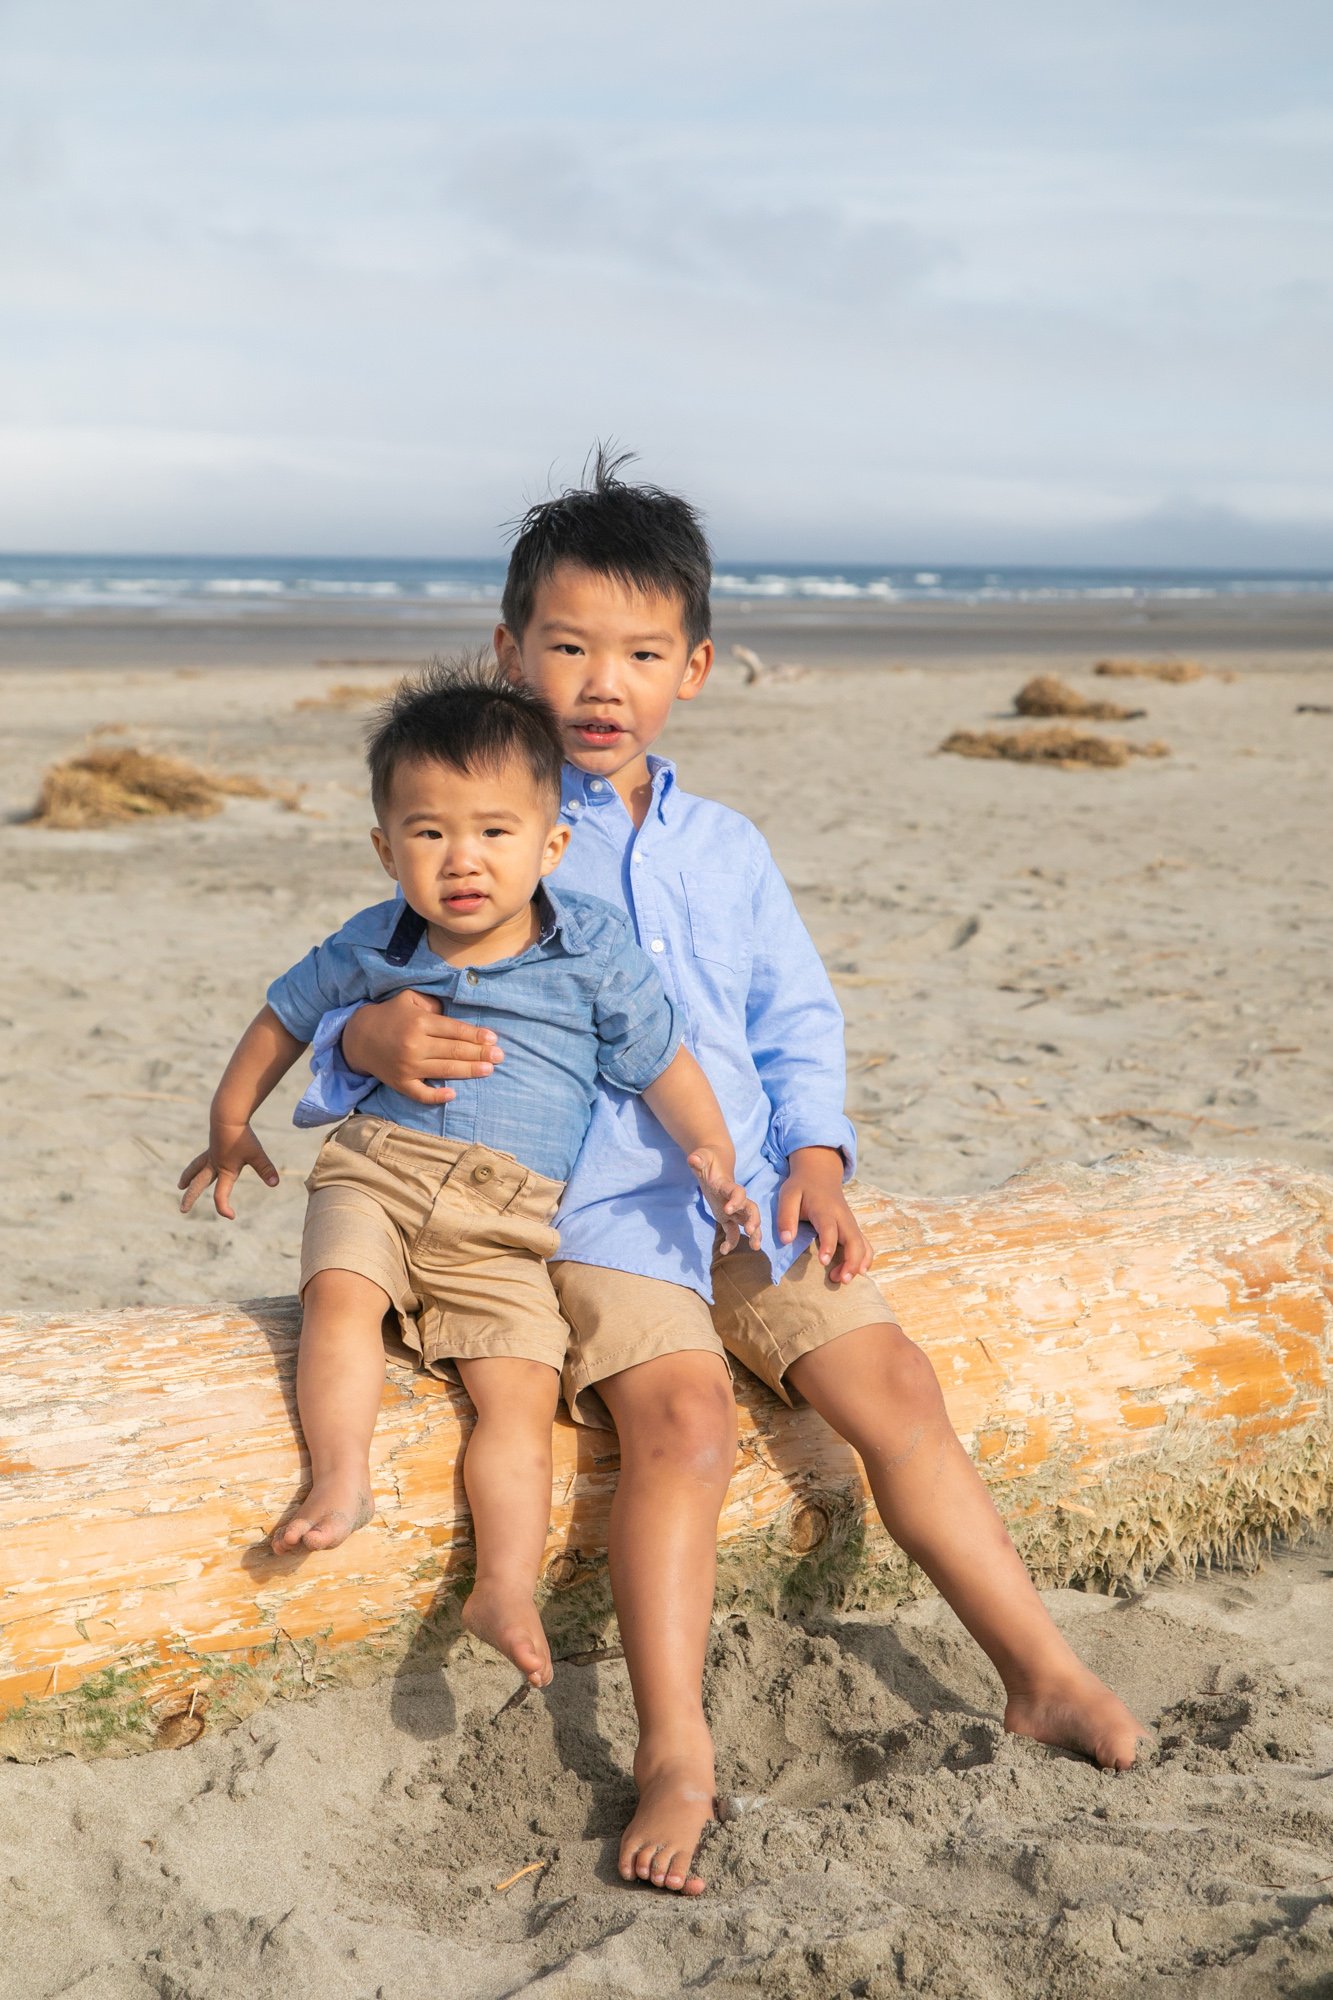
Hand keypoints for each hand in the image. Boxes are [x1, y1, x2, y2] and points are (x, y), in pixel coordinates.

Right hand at [178, 1119, 279, 1219]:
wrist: (227, 1116)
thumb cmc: (241, 1136)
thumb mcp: (256, 1154)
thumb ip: (265, 1169)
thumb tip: (275, 1183)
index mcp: (224, 1171)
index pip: (220, 1195)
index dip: (224, 1208)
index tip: (232, 1216)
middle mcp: (214, 1165)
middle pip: (199, 1184)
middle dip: (191, 1197)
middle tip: (183, 1210)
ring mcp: (211, 1155)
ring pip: (195, 1170)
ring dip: (188, 1178)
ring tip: (181, 1185)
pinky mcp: (212, 1146)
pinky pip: (201, 1159)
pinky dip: (196, 1165)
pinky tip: (197, 1166)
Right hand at [341, 988, 502, 1104]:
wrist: (357, 1038)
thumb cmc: (390, 1016)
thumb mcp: (408, 999)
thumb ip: (432, 1004)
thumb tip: (455, 1016)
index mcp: (418, 1023)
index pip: (454, 1030)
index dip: (475, 1035)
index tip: (493, 1038)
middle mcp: (414, 1045)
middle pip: (454, 1051)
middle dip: (479, 1053)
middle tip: (500, 1056)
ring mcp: (407, 1067)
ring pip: (444, 1071)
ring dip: (469, 1071)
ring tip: (489, 1069)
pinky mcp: (400, 1083)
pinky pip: (420, 1093)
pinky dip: (436, 1096)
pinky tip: (453, 1095)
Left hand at [688, 1148, 761, 1254]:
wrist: (716, 1162)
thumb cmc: (709, 1160)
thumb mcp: (702, 1157)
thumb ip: (698, 1159)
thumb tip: (692, 1159)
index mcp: (728, 1185)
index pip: (738, 1192)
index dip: (736, 1200)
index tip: (728, 1209)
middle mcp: (735, 1198)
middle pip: (751, 1209)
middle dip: (753, 1220)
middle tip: (750, 1231)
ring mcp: (734, 1208)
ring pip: (748, 1221)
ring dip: (754, 1233)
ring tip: (755, 1247)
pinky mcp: (728, 1217)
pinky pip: (733, 1231)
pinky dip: (731, 1242)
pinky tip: (724, 1251)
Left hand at [776, 1145, 869, 1283]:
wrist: (820, 1172)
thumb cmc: (802, 1186)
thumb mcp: (788, 1195)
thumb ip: (786, 1216)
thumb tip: (786, 1240)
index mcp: (824, 1209)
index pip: (829, 1228)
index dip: (828, 1245)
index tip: (824, 1262)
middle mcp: (842, 1217)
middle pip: (854, 1240)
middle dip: (851, 1261)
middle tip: (841, 1280)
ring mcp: (851, 1222)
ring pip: (863, 1244)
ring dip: (857, 1263)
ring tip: (843, 1280)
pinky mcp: (854, 1227)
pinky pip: (865, 1244)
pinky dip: (864, 1259)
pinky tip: (856, 1272)